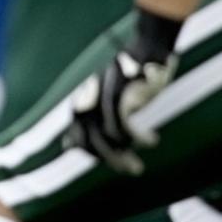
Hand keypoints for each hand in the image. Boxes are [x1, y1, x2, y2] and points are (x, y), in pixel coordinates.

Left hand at [68, 11, 179, 173]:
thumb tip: (68, 145)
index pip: (77, 140)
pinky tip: (152, 140)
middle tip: (130, 169)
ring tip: (137, 167)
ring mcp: (102, 104)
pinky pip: (128, 130)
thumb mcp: (106, 97)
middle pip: (92, 145)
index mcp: (81, 106)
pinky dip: (141, 139)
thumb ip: (91, 119)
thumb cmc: (129, 76)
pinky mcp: (120, 101)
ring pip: (109, 142)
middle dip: (110, 161)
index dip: (93, 155)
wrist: (144, 52)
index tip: (112, 162)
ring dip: (124, 159)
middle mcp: (87, 106)